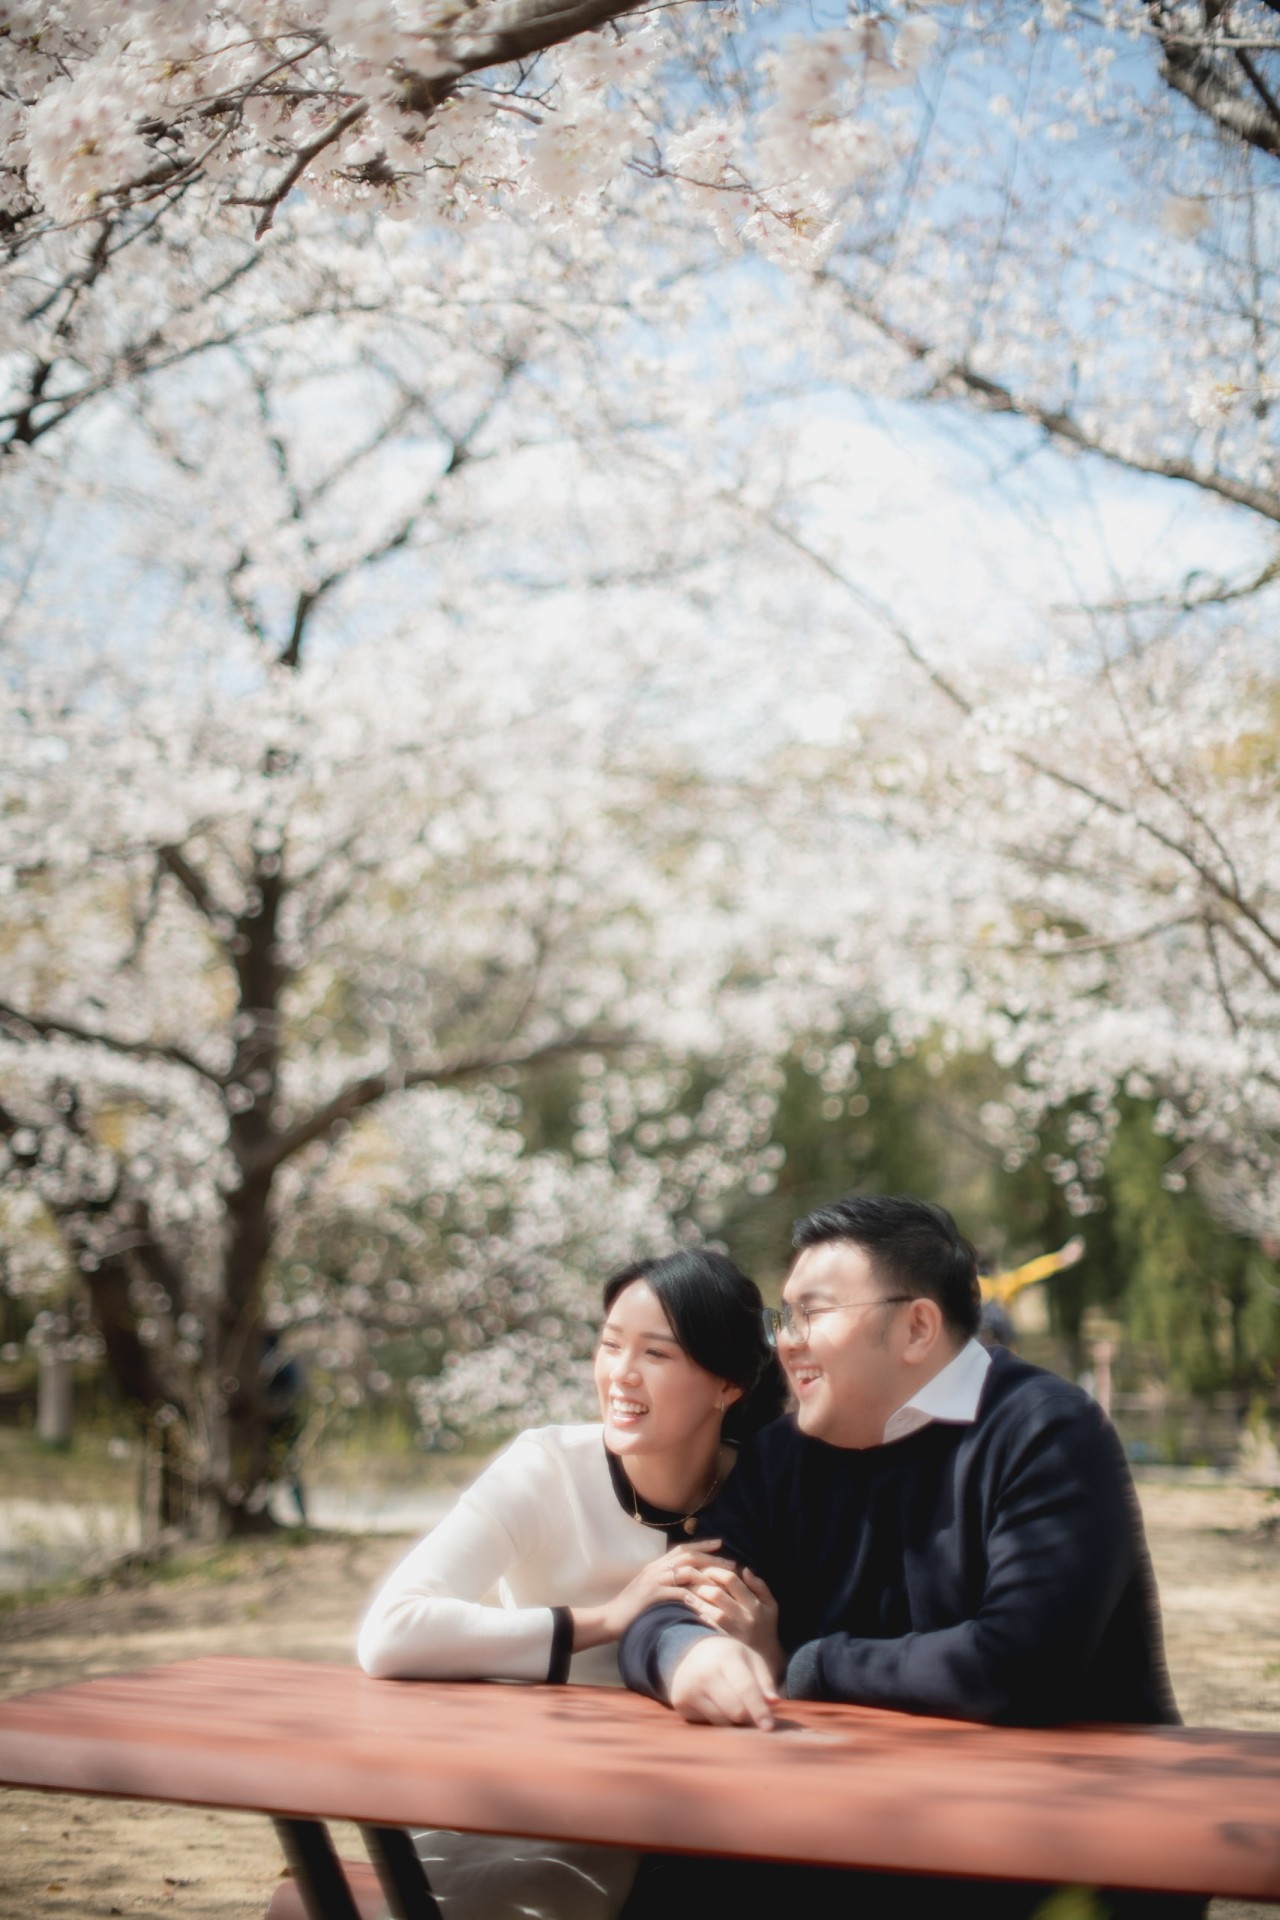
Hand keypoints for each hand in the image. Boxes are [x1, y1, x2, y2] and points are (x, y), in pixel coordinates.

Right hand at [572, 1542, 732, 1649]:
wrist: (610, 1619)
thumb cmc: (632, 1608)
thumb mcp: (650, 1589)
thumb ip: (665, 1581)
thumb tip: (686, 1581)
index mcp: (656, 1565)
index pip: (683, 1549)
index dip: (702, 1545)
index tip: (721, 1544)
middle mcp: (656, 1568)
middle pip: (689, 1556)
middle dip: (712, 1559)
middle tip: (732, 1564)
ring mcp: (654, 1581)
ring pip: (686, 1571)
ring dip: (707, 1577)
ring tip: (724, 1584)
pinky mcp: (653, 1596)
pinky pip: (679, 1594)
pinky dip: (694, 1598)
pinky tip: (708, 1604)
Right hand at [669, 1634, 778, 1729]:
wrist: (690, 1652)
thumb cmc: (728, 1658)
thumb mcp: (749, 1660)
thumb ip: (764, 1681)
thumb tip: (773, 1703)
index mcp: (726, 1656)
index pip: (746, 1688)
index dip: (759, 1709)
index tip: (769, 1727)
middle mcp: (705, 1672)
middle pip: (735, 1710)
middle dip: (748, 1717)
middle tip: (752, 1715)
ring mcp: (690, 1688)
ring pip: (721, 1721)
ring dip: (733, 1721)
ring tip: (733, 1706)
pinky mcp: (680, 1702)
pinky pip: (707, 1724)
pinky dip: (717, 1721)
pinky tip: (716, 1705)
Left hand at [680, 1563, 783, 1674]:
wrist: (765, 1660)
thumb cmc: (766, 1627)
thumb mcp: (771, 1605)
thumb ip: (759, 1586)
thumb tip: (744, 1569)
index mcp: (755, 1604)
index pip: (732, 1580)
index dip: (716, 1571)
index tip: (707, 1569)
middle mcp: (744, 1617)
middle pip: (717, 1594)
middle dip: (702, 1584)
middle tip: (693, 1581)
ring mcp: (734, 1632)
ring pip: (710, 1612)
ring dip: (696, 1600)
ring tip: (688, 1593)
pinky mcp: (725, 1643)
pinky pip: (708, 1628)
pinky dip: (699, 1617)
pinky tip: (691, 1610)